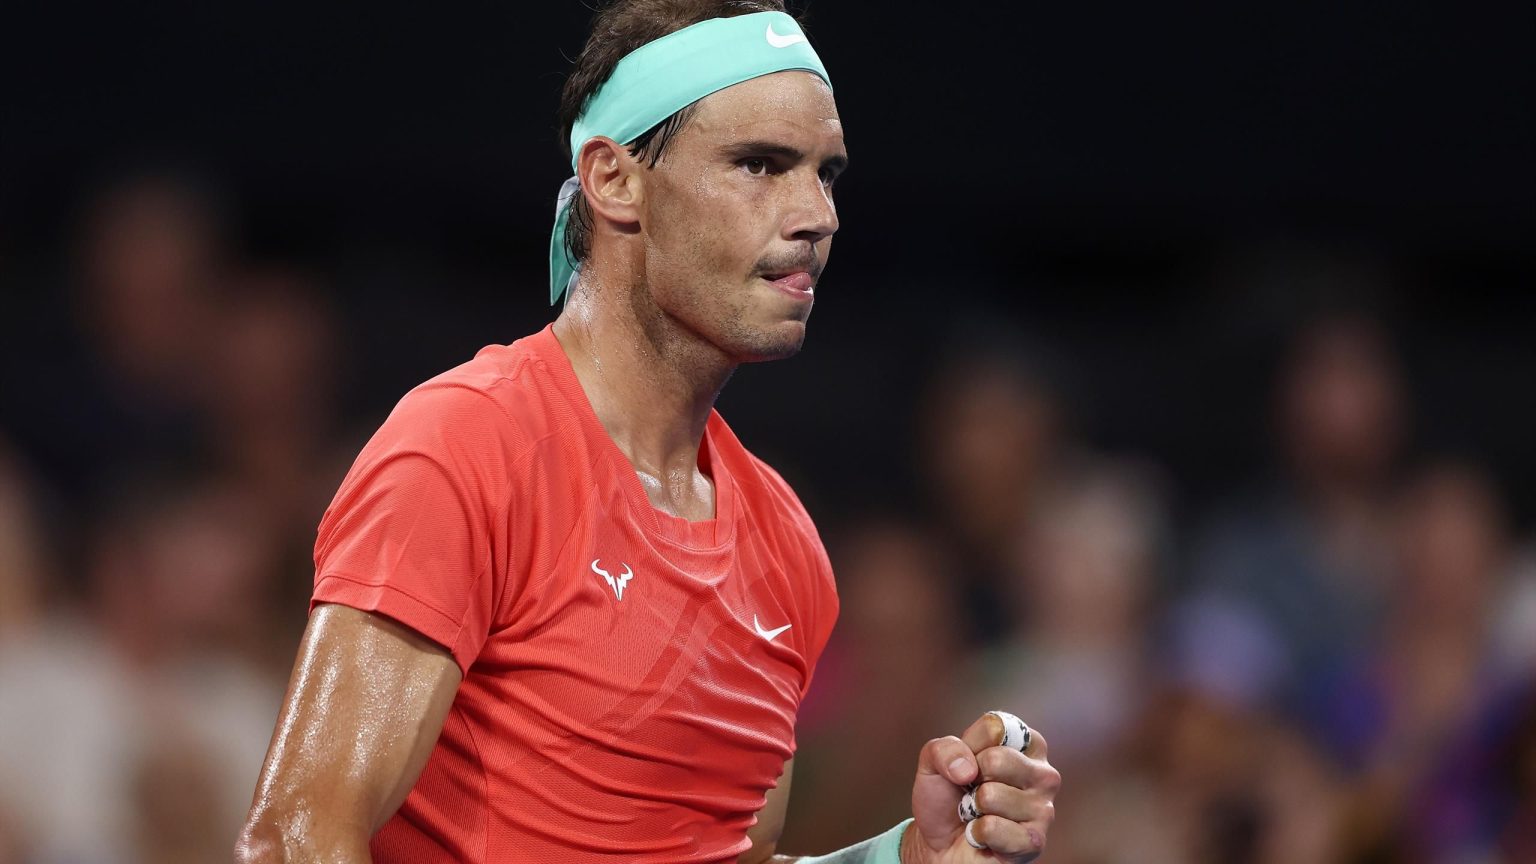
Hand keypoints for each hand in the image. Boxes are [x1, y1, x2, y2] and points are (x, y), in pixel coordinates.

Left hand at [904, 712, 1059, 862]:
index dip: (969, 746)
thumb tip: (967, 769)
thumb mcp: (933, 762)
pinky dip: (977, 833)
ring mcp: (1043, 808)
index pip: (995, 727)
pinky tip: (984, 837)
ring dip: (973, 809)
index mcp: (1026, 745)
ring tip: (979, 815)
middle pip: (997, 759)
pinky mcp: (1034, 841)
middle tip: (972, 793)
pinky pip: (993, 828)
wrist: (940, 844)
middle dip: (971, 779)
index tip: (968, 763)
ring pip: (991, 796)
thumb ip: (944, 749)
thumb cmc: (945, 798)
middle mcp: (1043, 773)